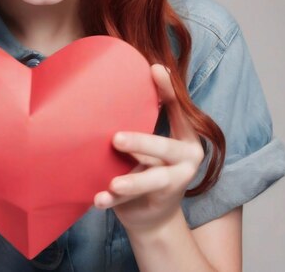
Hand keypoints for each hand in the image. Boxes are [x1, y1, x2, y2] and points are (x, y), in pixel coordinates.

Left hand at [94, 64, 203, 235]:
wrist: (154, 216)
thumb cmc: (148, 164)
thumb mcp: (151, 140)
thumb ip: (144, 117)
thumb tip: (115, 76)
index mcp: (186, 135)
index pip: (178, 108)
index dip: (168, 89)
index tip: (155, 68)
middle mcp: (187, 157)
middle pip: (165, 147)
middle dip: (141, 142)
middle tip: (116, 139)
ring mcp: (175, 182)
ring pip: (154, 179)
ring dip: (132, 180)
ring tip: (113, 184)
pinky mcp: (158, 202)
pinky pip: (132, 201)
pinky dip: (113, 201)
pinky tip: (97, 200)